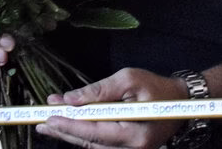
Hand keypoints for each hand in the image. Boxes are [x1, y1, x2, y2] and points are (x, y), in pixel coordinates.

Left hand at [36, 68, 186, 148]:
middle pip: (90, 143)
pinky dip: (83, 135)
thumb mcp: (129, 79)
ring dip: (70, 134)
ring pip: (93, 145)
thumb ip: (100, 91)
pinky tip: (69, 128)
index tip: (49, 117)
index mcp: (135, 135)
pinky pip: (101, 144)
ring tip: (48, 125)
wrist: (181, 101)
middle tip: (40, 123)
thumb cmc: (157, 87)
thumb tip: (71, 100)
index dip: (69, 125)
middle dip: (64, 131)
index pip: (94, 132)